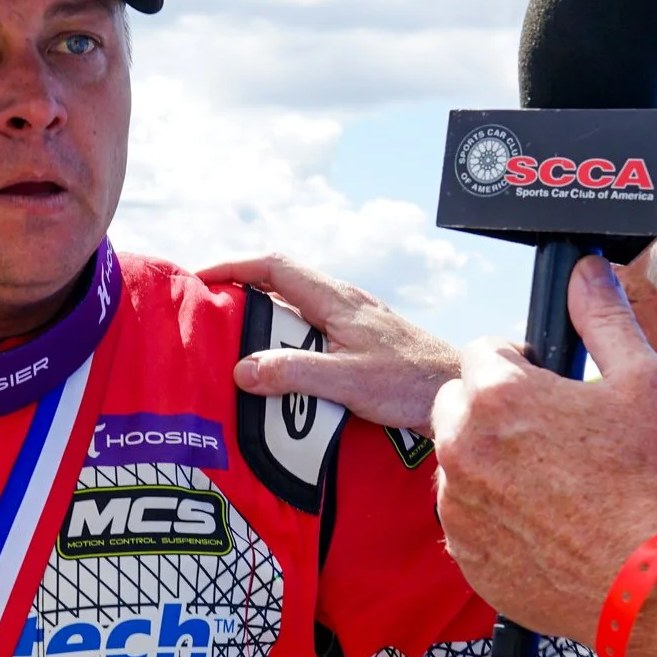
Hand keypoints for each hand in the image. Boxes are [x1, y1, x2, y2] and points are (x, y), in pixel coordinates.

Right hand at [201, 255, 459, 430]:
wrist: (457, 390)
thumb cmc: (410, 384)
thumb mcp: (346, 381)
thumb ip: (294, 372)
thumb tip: (242, 369)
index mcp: (335, 299)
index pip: (273, 266)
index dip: (233, 266)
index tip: (200, 278)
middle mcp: (343, 300)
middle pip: (280, 281)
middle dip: (241, 288)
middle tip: (209, 311)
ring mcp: (353, 317)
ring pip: (296, 304)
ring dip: (263, 314)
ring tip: (234, 340)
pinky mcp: (362, 337)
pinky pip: (311, 326)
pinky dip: (285, 335)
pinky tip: (280, 365)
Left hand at [430, 256, 656, 639]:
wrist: (652, 583)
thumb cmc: (651, 482)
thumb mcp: (645, 380)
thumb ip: (606, 316)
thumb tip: (588, 271)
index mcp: (498, 395)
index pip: (484, 353)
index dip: (522, 366)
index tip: (549, 389)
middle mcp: (463, 446)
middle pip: (458, 403)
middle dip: (494, 410)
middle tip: (550, 435)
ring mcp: (458, 503)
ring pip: (459, 460)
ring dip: (491, 461)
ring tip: (553, 485)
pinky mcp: (464, 552)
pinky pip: (466, 516)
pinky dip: (492, 515)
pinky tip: (543, 524)